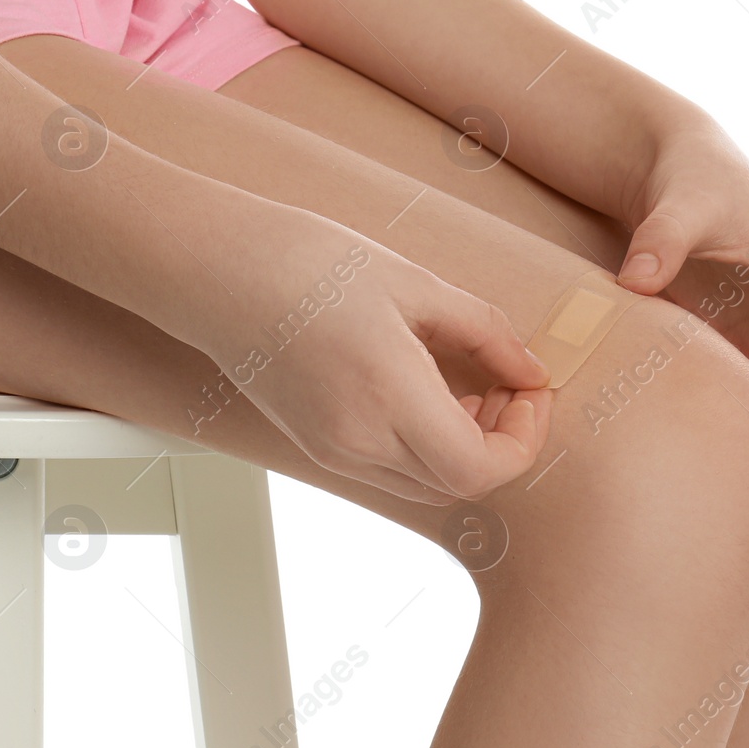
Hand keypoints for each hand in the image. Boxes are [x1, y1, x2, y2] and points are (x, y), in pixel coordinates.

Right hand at [200, 205, 551, 503]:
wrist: (215, 270)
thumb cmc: (308, 263)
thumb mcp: (414, 284)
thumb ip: (486, 333)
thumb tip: (533, 371)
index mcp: (388, 396)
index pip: (481, 468)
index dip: (523, 439)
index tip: (532, 389)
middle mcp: (358, 440)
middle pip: (458, 484)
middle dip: (500, 442)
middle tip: (509, 383)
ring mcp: (331, 450)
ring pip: (424, 482)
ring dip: (462, 448)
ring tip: (467, 384)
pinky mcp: (313, 445)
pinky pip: (388, 468)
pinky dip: (423, 444)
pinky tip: (423, 390)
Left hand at [611, 116, 748, 429]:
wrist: (669, 168)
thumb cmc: (692, 178)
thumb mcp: (681, 204)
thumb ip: (661, 240)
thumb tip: (634, 282)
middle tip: (723, 428)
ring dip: (742, 409)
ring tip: (694, 422)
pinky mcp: (720, 332)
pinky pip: (728, 378)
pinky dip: (712, 395)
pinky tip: (673, 404)